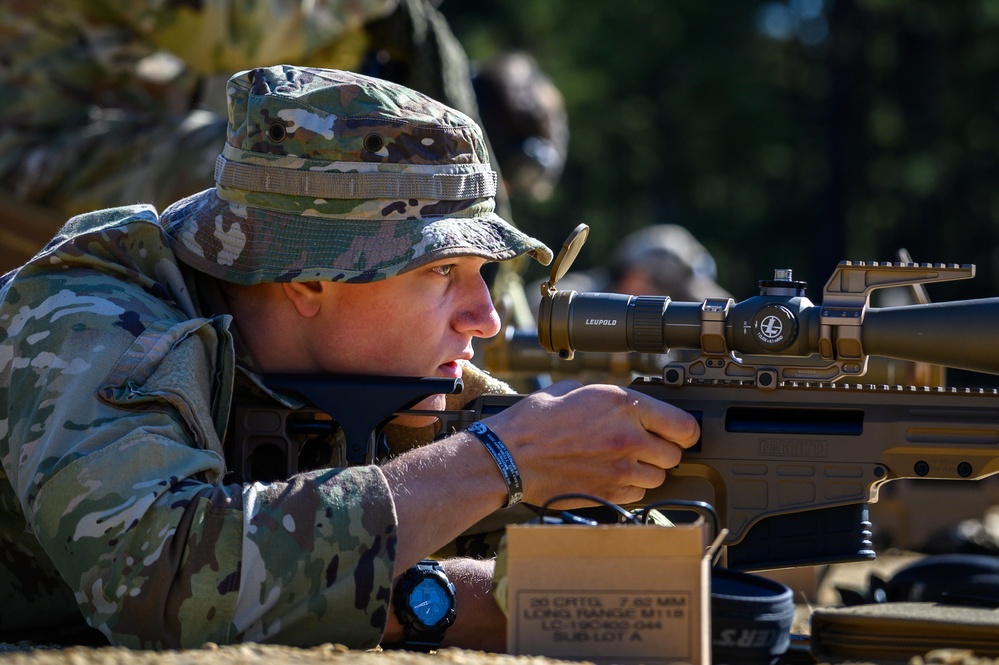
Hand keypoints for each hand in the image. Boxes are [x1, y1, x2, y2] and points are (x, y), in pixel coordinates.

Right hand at [483, 381, 699, 506]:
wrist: (508, 457)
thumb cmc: (533, 422)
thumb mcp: (571, 390)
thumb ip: (605, 396)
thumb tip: (622, 401)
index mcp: (622, 404)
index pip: (683, 425)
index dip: (685, 431)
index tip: (680, 432)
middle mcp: (628, 436)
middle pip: (674, 454)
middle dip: (664, 450)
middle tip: (648, 446)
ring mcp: (620, 469)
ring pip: (660, 477)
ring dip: (649, 471)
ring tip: (628, 462)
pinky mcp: (608, 493)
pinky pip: (638, 494)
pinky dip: (632, 488)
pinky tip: (613, 476)